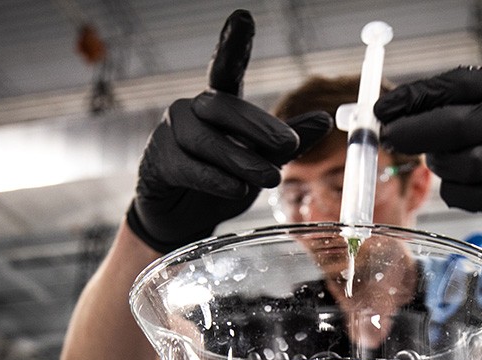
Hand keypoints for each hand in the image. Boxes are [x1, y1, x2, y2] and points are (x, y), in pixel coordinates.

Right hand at [126, 10, 332, 253]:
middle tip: (289, 146)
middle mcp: (193, 110)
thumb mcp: (260, 162)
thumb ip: (288, 142)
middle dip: (259, 126)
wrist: (184, 218)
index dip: (234, 43)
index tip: (243, 18)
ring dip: (242, 160)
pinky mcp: (157, 162)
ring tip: (270, 178)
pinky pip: (188, 166)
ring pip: (207, 140)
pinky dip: (215, 179)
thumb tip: (325, 119)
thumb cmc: (222, 181)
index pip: (227, 68)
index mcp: (220, 105)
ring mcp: (170, 133)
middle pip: (224, 106)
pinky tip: (235, 189)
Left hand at [373, 65, 481, 231]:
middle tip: (391, 139)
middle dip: (418, 134)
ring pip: (468, 165)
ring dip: (442, 166)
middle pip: (461, 125)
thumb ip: (441, 104)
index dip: (414, 97)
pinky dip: (455, 192)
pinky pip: (475, 196)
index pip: (457, 84)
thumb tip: (385, 113)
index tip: (381, 111)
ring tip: (440, 161)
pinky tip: (457, 184)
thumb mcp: (481, 106)